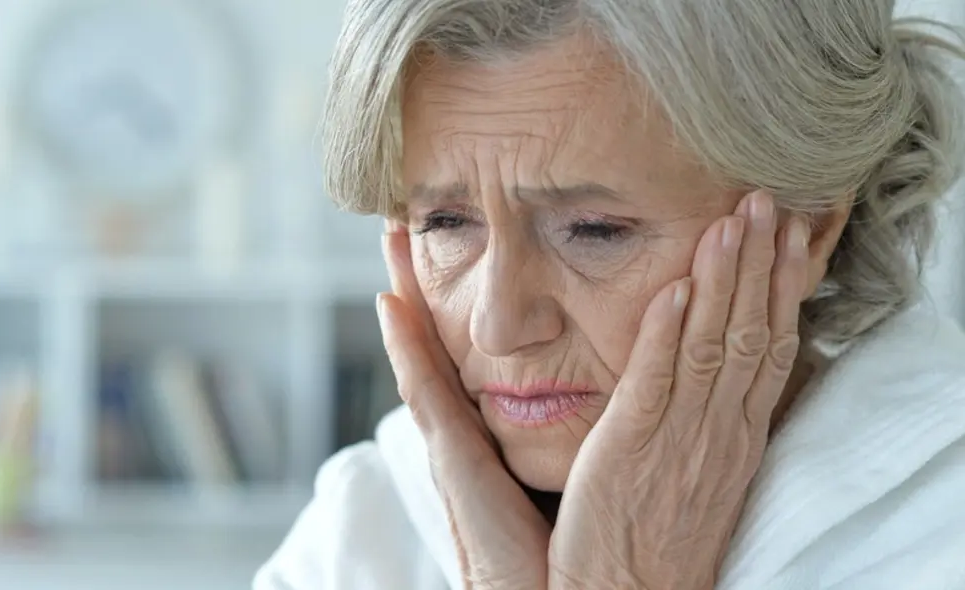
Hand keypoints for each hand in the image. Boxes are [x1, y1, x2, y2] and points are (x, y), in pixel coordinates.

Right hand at [377, 220, 550, 589]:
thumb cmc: (581, 539)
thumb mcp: (582, 463)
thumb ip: (582, 418)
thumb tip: (594, 381)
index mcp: (495, 430)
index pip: (467, 349)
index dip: (449, 299)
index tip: (438, 244)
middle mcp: (465, 431)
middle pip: (434, 341)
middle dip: (414, 281)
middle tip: (394, 223)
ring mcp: (451, 444)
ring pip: (419, 353)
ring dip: (401, 292)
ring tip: (386, 238)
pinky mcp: (452, 463)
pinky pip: (425, 394)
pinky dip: (404, 348)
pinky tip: (389, 301)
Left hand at [548, 191, 809, 589]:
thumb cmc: (661, 534)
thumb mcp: (705, 472)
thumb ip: (714, 417)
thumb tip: (722, 365)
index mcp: (738, 434)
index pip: (771, 346)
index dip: (783, 287)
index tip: (792, 234)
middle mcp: (720, 430)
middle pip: (751, 332)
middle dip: (762, 264)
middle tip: (768, 200)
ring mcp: (680, 436)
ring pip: (714, 345)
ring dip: (725, 278)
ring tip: (734, 219)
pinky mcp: (632, 444)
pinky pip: (657, 380)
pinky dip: (670, 331)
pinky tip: (678, 288)